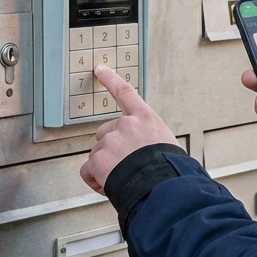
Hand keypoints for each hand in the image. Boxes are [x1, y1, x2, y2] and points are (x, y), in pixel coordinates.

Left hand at [79, 66, 178, 195]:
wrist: (163, 186)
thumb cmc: (169, 169)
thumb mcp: (166, 143)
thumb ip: (148, 137)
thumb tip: (141, 147)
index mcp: (145, 118)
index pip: (125, 93)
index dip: (110, 79)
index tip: (100, 70)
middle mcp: (126, 125)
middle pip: (105, 132)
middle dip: (111, 148)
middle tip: (125, 164)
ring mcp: (111, 141)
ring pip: (98, 154)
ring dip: (107, 167)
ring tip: (126, 178)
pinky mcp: (98, 159)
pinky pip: (88, 171)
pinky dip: (95, 180)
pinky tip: (109, 184)